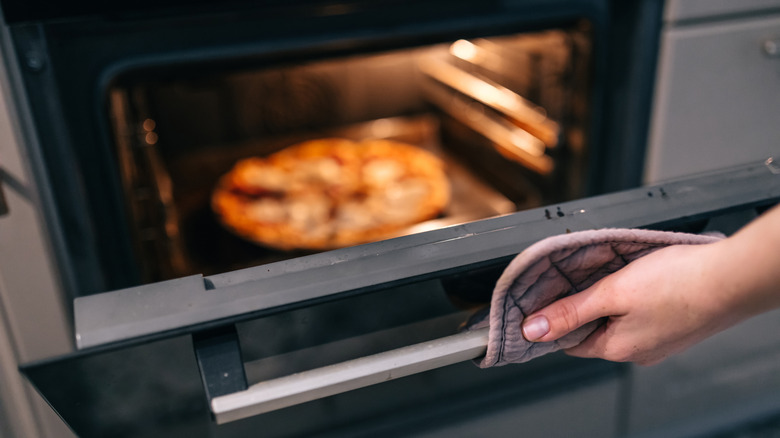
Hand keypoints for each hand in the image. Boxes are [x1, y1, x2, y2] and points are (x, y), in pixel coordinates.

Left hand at [521, 242, 742, 365]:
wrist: (732, 278)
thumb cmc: (678, 283)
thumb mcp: (611, 293)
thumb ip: (570, 311)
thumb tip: (533, 329)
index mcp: (618, 348)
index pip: (569, 342)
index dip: (556, 320)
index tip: (549, 300)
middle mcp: (639, 351)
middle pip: (594, 331)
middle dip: (585, 306)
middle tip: (585, 277)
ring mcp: (660, 341)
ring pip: (619, 321)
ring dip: (611, 300)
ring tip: (615, 274)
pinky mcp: (676, 326)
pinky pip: (642, 316)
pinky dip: (634, 299)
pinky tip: (641, 280)